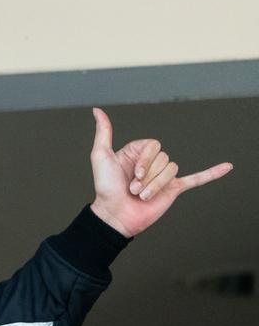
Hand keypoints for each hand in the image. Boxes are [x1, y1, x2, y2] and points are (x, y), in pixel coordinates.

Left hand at [89, 107, 231, 237]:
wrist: (114, 214)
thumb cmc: (105, 187)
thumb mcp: (101, 155)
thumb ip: (104, 132)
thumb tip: (98, 111)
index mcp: (138, 152)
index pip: (154, 145)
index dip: (145, 159)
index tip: (132, 172)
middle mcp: (151, 163)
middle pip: (164, 158)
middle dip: (148, 175)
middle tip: (133, 188)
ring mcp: (163, 176)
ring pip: (172, 170)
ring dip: (155, 185)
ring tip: (141, 195)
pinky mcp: (173, 189)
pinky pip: (196, 179)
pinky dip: (212, 173)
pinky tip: (227, 167)